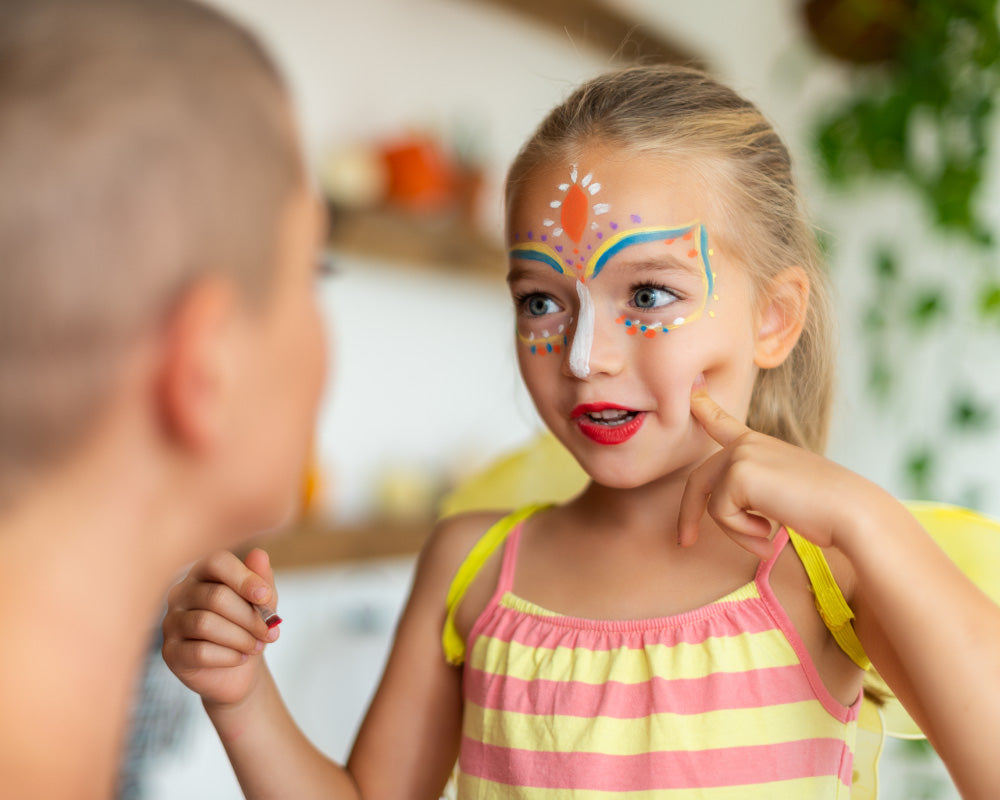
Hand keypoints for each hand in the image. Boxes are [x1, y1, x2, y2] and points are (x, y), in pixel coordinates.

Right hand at [162, 548, 279, 707]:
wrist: (239, 669)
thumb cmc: (248, 626)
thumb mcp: (262, 601)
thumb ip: (261, 578)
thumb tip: (259, 554)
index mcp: (203, 573)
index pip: (217, 562)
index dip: (244, 578)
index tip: (266, 596)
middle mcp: (181, 593)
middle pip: (215, 597)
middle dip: (250, 617)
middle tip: (270, 632)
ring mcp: (171, 622)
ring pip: (205, 624)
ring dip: (241, 637)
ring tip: (257, 646)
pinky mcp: (170, 652)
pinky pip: (199, 652)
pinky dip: (228, 656)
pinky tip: (241, 658)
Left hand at [678, 385, 863, 558]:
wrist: (851, 511)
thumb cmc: (826, 510)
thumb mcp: (784, 489)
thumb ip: (754, 487)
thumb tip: (722, 504)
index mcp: (758, 445)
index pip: (723, 424)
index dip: (703, 409)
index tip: (691, 394)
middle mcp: (746, 444)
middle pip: (700, 480)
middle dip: (689, 515)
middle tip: (685, 542)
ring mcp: (741, 455)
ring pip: (710, 504)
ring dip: (736, 531)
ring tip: (765, 539)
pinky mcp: (739, 474)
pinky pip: (720, 515)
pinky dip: (741, 533)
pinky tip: (769, 534)